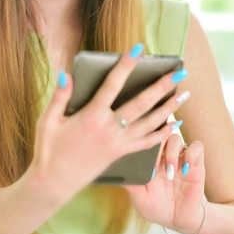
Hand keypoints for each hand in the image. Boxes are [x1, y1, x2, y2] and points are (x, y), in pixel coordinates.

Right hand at [28, 44, 190, 204]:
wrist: (54, 184)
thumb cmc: (48, 150)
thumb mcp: (48, 121)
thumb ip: (60, 97)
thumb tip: (67, 74)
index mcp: (91, 117)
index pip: (112, 85)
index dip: (125, 65)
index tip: (138, 49)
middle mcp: (109, 129)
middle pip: (141, 103)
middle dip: (162, 86)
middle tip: (179, 72)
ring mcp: (118, 143)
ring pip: (151, 123)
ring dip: (169, 108)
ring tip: (185, 94)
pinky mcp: (121, 154)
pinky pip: (148, 143)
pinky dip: (163, 133)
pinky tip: (175, 124)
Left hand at [125, 131, 205, 233]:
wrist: (177, 219)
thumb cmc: (156, 207)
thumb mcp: (140, 199)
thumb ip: (133, 185)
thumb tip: (119, 175)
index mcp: (147, 160)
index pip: (144, 141)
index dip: (142, 142)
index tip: (140, 156)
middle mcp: (162, 155)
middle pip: (159, 135)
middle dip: (156, 146)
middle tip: (155, 165)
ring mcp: (179, 158)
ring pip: (176, 138)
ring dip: (171, 153)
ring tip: (170, 173)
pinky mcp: (196, 163)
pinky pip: (196, 147)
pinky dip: (191, 154)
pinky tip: (185, 169)